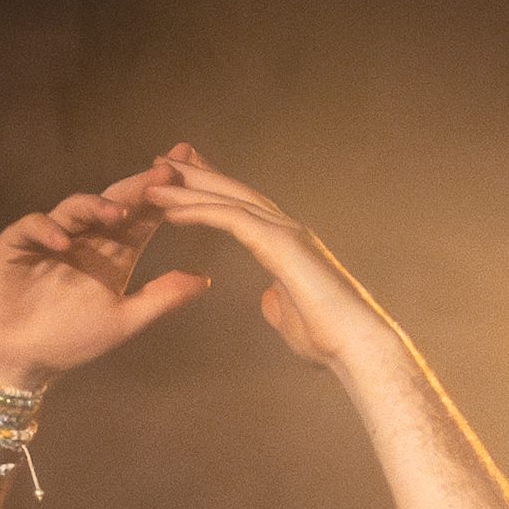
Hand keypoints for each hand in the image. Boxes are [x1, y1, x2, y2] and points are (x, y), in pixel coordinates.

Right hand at [0, 178, 213, 390]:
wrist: (18, 362)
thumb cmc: (68, 341)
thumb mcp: (123, 321)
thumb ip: (161, 298)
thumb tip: (205, 281)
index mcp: (113, 253)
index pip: (142, 217)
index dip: (164, 196)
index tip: (190, 172)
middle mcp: (85, 238)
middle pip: (114, 204)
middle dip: (139, 186)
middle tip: (164, 172)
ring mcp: (51, 236)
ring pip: (76, 208)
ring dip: (97, 206)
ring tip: (119, 213)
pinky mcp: (17, 242)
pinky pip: (33, 226)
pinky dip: (47, 229)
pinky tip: (63, 241)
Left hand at [125, 148, 384, 372]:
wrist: (356, 346)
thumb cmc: (327, 338)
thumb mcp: (290, 315)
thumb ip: (277, 301)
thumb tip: (267, 299)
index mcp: (285, 244)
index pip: (240, 208)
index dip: (209, 192)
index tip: (179, 183)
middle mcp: (286, 228)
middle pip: (232, 191)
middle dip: (195, 175)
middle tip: (160, 162)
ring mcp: (285, 232)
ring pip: (228, 199)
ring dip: (188, 188)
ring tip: (153, 179)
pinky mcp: (281, 243)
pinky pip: (232, 219)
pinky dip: (200, 211)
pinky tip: (171, 210)